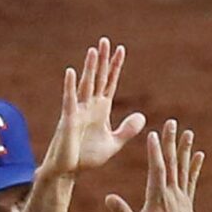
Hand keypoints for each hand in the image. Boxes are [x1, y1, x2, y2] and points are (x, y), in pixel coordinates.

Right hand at [37, 38, 147, 180]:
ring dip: (89, 68)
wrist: (68, 171)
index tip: (121, 49)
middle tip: (105, 40)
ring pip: (85, 85)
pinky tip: (71, 72)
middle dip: (102, 60)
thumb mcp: (113, 143)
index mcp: (101, 110)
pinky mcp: (68, 120)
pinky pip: (70, 100)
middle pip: (97, 78)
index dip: (115, 67)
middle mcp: (89, 106)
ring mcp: (78, 111)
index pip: (110, 82)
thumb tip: (142, 116)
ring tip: (93, 50)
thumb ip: (127, 130)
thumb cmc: (86, 157)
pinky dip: (70, 86)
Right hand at [106, 118, 201, 211]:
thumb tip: (108, 197)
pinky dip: (195, 167)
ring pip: (183, 169)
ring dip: (185, 149)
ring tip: (188, 132)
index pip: (156, 170)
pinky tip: (199, 154)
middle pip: (171, 163)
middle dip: (170, 142)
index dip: (155, 152)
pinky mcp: (187, 203)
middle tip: (172, 123)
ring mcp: (182, 198)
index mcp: (158, 199)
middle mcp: (172, 194)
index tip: (152, 135)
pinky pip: (192, 181)